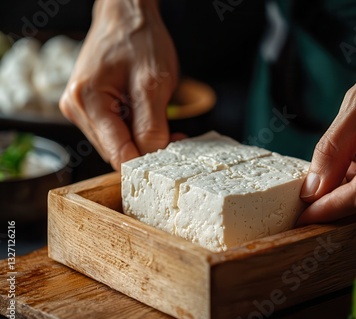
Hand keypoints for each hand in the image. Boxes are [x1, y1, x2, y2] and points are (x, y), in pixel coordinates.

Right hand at [59, 0, 178, 169]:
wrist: (127, 16)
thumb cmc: (139, 40)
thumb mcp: (153, 84)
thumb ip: (152, 125)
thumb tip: (152, 157)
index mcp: (87, 101)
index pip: (117, 153)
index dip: (146, 162)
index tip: (171, 159)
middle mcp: (77, 108)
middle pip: (116, 151)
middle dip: (146, 149)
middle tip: (175, 137)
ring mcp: (81, 109)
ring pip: (117, 144)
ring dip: (142, 140)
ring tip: (163, 120)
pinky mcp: (89, 108)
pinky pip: (115, 132)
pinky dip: (135, 130)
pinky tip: (149, 117)